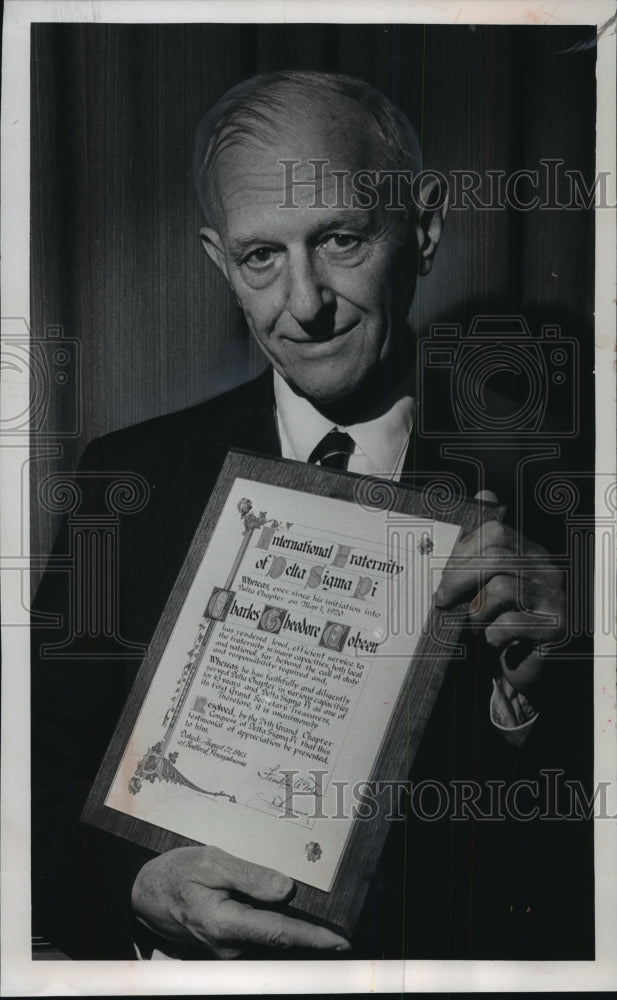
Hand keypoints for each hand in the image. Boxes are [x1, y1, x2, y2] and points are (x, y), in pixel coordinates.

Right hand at [131, 845, 351, 957]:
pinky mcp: (226, 950)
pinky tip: (282, 913)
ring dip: (292, 932)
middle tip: (337, 924)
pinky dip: (275, 930)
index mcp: (226, 924)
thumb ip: (250, 876)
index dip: (313, 939)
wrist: (144, 897)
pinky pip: (258, 941)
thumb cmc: (176, 875)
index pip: (279, 933)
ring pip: (270, 943)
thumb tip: (286, 889)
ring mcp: (227, 953)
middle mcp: (229, 947)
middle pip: (280, 942)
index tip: (341, 942)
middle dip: (310, 934)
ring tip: (314, 916)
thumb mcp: (210, 862)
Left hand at [433, 495, 565, 701]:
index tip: (444, 577)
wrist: (527, 672)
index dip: (463, 552)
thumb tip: (467, 525)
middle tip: (442, 601)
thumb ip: (477, 562)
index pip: (496, 532)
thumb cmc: (501, 628)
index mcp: (530, 555)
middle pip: (495, 557)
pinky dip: (492, 636)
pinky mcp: (556, 628)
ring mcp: (555, 598)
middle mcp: (547, 571)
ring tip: (475, 627)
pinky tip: (494, 643)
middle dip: (458, 579)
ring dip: (477, 612)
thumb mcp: (485, 591)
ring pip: (501, 588)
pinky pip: (511, 623)